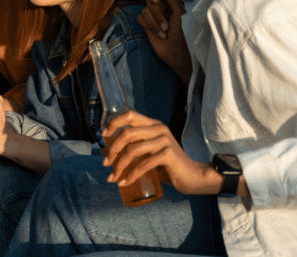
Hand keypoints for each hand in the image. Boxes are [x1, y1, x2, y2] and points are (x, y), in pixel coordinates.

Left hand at [101, 110, 217, 195]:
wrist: (193, 177)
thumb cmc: (168, 166)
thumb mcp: (146, 155)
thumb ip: (130, 151)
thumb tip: (103, 151)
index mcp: (153, 124)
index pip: (129, 115)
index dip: (113, 123)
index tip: (103, 136)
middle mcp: (159, 129)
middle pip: (127, 133)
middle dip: (112, 149)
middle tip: (106, 163)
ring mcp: (164, 140)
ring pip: (132, 150)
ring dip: (119, 165)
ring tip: (113, 177)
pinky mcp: (168, 154)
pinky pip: (143, 165)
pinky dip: (131, 175)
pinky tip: (125, 182)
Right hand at [138, 0, 191, 84]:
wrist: (176, 51)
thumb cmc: (181, 32)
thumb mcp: (179, 13)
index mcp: (170, 0)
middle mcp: (160, 5)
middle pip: (149, 0)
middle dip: (157, 14)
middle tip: (166, 26)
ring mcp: (152, 14)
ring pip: (144, 10)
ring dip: (154, 23)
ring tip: (164, 33)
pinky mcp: (146, 23)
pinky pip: (140, 18)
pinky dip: (149, 27)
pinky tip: (158, 34)